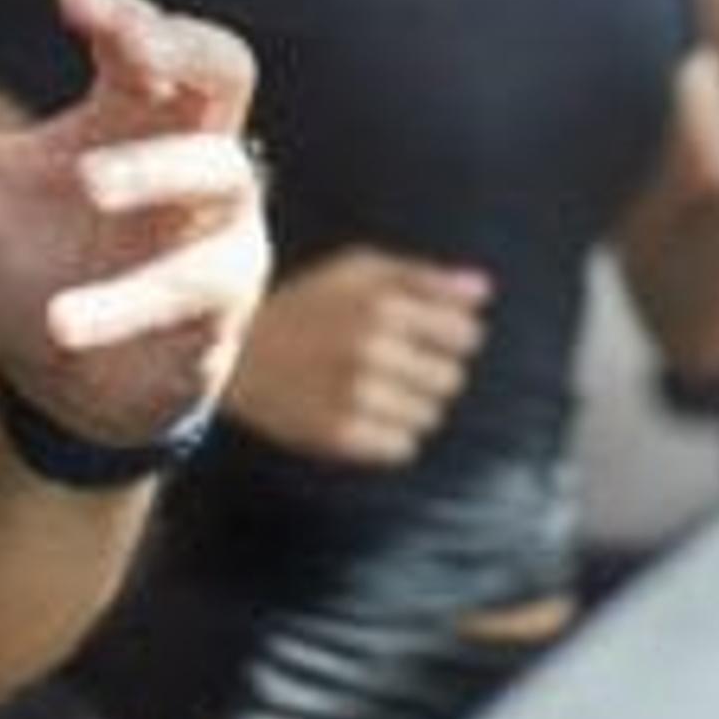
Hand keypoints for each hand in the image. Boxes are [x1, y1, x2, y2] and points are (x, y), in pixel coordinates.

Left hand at [0, 0, 269, 449]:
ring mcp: (213, 225)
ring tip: (90, 184)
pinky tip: (60, 324)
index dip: (121, 8)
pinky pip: (192, 290)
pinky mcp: (215, 305)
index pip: (149, 30)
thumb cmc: (33, 257)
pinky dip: (127, 304)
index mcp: (130, 106)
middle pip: (226, 68)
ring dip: (158, 173)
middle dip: (184, 49)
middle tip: (131, 48)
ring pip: (221, 175)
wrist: (75, 383)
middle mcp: (187, 151)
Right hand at [225, 247, 492, 467]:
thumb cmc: (306, 303)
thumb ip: (425, 278)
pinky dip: (389, 436)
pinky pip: (402, 448)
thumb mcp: (358, 270)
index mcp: (382, 304)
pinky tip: (360, 414)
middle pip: (452, 380)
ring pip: (429, 417)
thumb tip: (486, 290)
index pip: (466, 335)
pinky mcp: (338, 436)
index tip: (425, 336)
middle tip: (394, 365)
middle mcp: (372, 350)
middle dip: (431, 373)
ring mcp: (355, 396)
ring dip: (410, 406)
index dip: (451, 336)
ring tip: (373, 389)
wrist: (232, 352)